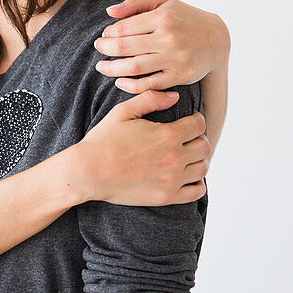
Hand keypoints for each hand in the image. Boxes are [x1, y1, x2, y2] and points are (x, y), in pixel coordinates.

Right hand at [70, 90, 209, 205]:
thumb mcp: (122, 112)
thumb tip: (174, 96)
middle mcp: (174, 158)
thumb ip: (150, 99)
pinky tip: (187, 176)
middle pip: (204, 146)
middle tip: (188, 138)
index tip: (189, 120)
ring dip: (199, 159)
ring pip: (203, 168)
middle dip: (198, 138)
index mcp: (166, 135)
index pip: (199, 125)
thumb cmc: (103, 141)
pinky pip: (197, 191)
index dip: (196, 119)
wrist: (88, 172)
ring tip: (188, 156)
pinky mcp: (166, 197)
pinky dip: (198, 183)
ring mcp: (171, 179)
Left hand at [93, 0, 229, 92]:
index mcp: (163, 17)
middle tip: (98, 50)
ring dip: (112, 69)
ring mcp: (175, 58)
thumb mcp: (163, 2)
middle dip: (105, 50)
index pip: (124, 28)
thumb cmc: (185, 18)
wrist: (217, 39)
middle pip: (125, 48)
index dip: (108, 34)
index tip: (104, 36)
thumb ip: (135, 4)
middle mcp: (169, 38)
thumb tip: (109, 12)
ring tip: (102, 67)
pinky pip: (150, 84)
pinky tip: (119, 82)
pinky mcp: (180, 76)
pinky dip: (131, 86)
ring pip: (134, 67)